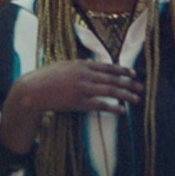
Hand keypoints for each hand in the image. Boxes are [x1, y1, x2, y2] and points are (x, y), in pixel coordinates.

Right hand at [14, 60, 142, 115]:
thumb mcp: (64, 66)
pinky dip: (113, 108)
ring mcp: (83, 89)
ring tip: (136, 99)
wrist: (33, 90)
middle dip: (129, 83)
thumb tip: (92, 66)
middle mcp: (85, 75)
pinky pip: (101, 105)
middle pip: (112, 79)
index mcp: (82, 64)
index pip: (108, 66)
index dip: (122, 70)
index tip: (133, 73)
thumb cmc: (46, 78)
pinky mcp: (79, 102)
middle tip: (141, 87)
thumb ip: (79, 66)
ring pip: (110, 91)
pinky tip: (122, 111)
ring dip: (125, 95)